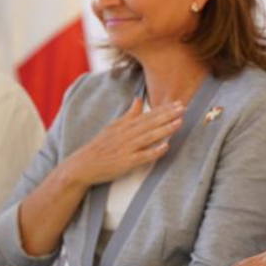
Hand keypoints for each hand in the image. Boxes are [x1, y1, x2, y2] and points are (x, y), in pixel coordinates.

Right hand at [62, 98, 184, 187]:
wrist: (82, 166)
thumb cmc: (99, 146)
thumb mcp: (112, 127)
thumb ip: (128, 115)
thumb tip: (139, 99)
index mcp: (124, 126)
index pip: (147, 115)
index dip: (163, 109)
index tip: (177, 102)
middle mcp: (126, 135)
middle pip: (150, 123)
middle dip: (168, 115)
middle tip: (183, 108)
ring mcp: (126, 149)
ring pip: (148, 137)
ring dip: (165, 129)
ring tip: (179, 122)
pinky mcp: (125, 163)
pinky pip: (142, 156)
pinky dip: (154, 151)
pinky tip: (166, 147)